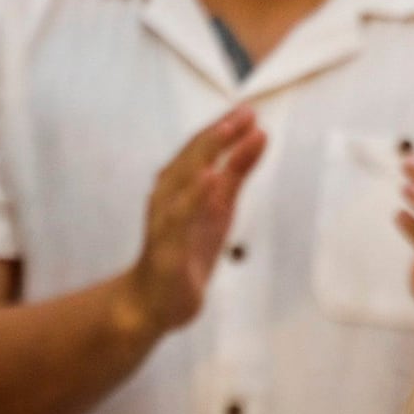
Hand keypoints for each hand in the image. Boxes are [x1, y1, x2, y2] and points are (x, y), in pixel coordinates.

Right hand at [126, 108, 268, 339]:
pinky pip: (180, 216)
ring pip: (182, 179)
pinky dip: (195, 195)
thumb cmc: (188, 250)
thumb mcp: (221, 206)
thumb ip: (237, 171)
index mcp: (180, 184)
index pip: (201, 149)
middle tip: (244, 113)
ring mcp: (164, 220)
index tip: (249, 109)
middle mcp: (167, 196)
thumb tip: (260, 134)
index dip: (224, 128)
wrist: (154, 303)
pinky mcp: (166, 247)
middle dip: (217, 133)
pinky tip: (211, 177)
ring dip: (204, 154)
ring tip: (227, 132)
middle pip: (191, 157)